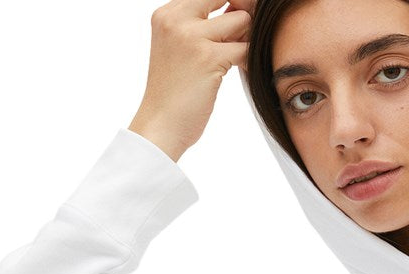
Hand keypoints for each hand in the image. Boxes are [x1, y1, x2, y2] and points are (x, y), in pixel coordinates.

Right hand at [129, 0, 256, 160]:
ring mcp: (192, 36)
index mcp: (167, 14)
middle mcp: (176, 18)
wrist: (161, 126)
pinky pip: (246, 47)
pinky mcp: (209, 57)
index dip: (229, 4)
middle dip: (241, 16)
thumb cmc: (173, 94)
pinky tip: (237, 70)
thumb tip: (241, 10)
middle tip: (237, 41)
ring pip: (241, 20)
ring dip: (245, 40)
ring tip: (233, 59)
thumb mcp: (180, 49)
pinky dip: (247, 59)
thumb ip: (204, 26)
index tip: (233, 25)